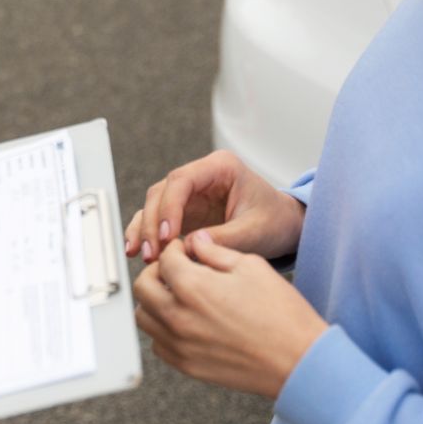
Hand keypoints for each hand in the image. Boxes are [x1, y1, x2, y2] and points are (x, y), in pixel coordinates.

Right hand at [124, 150, 305, 262]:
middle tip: (152, 252)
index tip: (167, 236)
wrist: (284, 228)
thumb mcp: (255, 231)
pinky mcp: (183, 212)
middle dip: (153, 223)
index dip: (169, 207)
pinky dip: (147, 234)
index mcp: (220, 168)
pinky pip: (157, 219)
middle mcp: (200, 177)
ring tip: (143, 255)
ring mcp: (189, 194)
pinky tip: (139, 251)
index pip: (181, 181)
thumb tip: (188, 246)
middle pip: (161, 193)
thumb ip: (223, 238)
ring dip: (145, 230)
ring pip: (153, 205)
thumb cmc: (275, 221)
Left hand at [133, 235, 327, 397]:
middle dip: (156, 272)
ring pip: (143, 316)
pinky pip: (157, 343)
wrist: (299, 362)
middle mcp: (177, 316)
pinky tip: (185, 321)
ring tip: (178, 296)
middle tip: (175, 271)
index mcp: (192, 287)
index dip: (175, 249)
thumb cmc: (281, 313)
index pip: (164, 258)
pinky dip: (163, 329)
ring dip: (154, 301)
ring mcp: (178, 344)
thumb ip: (215, 251)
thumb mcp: (251, 267)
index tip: (185, 250)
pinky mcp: (185, 365)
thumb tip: (194, 240)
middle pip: (142, 286)